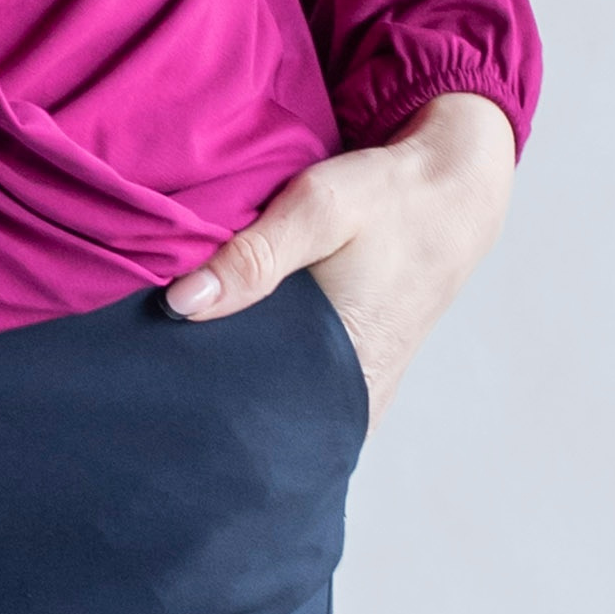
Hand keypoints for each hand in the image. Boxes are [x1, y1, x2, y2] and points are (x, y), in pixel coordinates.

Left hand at [166, 87, 514, 403]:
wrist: (455, 192)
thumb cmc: (390, 197)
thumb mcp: (320, 209)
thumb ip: (254, 257)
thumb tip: (182, 303)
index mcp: (347, 365)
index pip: (256, 417)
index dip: (205, 404)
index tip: (159, 386)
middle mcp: (358, 394)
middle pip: (268, 422)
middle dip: (218, 404)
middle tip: (165, 374)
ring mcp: (364, 393)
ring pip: (288, 413)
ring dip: (246, 392)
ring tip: (194, 366)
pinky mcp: (364, 379)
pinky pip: (307, 398)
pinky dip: (273, 381)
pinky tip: (241, 356)